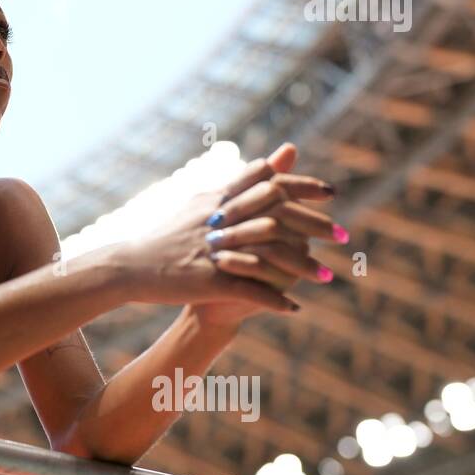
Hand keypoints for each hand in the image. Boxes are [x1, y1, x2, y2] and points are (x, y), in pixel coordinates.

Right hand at [113, 142, 337, 313]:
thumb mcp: (199, 204)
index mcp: (217, 199)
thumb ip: (234, 186)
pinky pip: (247, 290)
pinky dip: (273, 300)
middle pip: (277, 214)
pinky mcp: (207, 279)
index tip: (331, 191)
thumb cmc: (165, 237)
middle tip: (344, 235)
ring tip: (328, 277)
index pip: (267, 183)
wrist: (130, 265)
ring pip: (268, 254)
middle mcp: (219, 220)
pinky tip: (294, 309)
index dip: (302, 185)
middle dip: (315, 224)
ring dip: (303, 267)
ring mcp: (214, 250)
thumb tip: (263, 166)